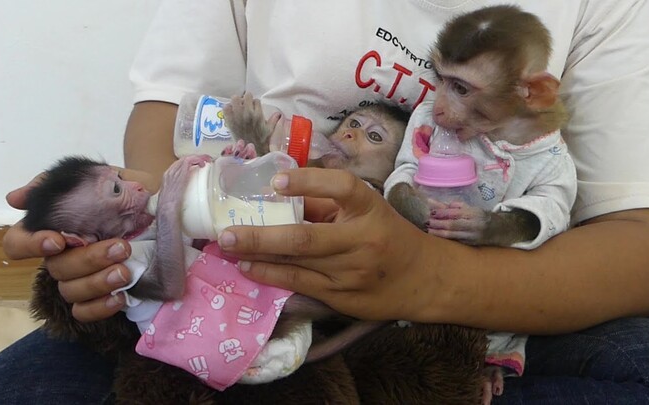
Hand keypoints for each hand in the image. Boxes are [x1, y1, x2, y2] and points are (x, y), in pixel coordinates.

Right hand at [3, 167, 156, 321]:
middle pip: (55, 268)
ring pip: (70, 291)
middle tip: (121, 247)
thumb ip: (59, 183)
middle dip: (88, 259)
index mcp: (52, 227)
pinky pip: (85, 312)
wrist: (161, 202)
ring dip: (97, 283)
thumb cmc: (123, 190)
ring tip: (126, 271)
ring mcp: (78, 278)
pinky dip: (99, 308)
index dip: (31, 246)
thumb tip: (16, 199)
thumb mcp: (98, 175)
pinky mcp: (98, 296)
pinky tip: (120, 297)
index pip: (18, 242)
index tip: (58, 240)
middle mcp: (61, 255)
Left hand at [216, 168, 432, 320]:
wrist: (423, 279)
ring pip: (297, 264)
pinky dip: (272, 276)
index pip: (341, 187)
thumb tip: (277, 199)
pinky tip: (250, 268)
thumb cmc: (388, 236)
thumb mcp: (367, 211)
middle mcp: (361, 240)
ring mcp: (351, 272)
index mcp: (370, 209)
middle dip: (260, 236)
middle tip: (225, 233)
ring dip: (258, 257)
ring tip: (227, 250)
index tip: (276, 181)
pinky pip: (301, 284)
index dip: (307, 181)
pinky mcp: (343, 297)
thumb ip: (327, 206)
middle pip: (305, 237)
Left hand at [427, 200, 487, 243]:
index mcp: (474, 213)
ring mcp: (472, 237)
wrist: (498, 230)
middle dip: (438, 224)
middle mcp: (474, 225)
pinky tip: (436, 236)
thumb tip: (434, 203)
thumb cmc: (480, 216)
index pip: (455, 213)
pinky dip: (445, 239)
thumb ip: (453, 206)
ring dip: (439, 233)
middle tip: (426, 222)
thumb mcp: (470, 208)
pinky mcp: (470, 245)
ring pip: (453, 235)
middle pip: (453, 225)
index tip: (431, 212)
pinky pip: (455, 241)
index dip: (442, 213)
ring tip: (428, 230)